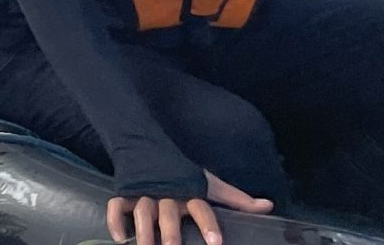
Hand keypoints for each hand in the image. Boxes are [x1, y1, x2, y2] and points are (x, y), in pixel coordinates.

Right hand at [107, 172, 271, 244]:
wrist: (148, 148)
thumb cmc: (184, 174)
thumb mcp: (211, 183)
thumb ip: (237, 199)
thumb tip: (269, 206)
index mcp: (189, 192)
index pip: (201, 208)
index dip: (208, 224)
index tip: (215, 243)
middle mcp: (166, 194)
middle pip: (168, 213)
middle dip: (170, 233)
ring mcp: (142, 194)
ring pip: (142, 211)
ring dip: (144, 231)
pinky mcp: (124, 194)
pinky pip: (116, 207)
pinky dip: (115, 221)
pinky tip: (119, 238)